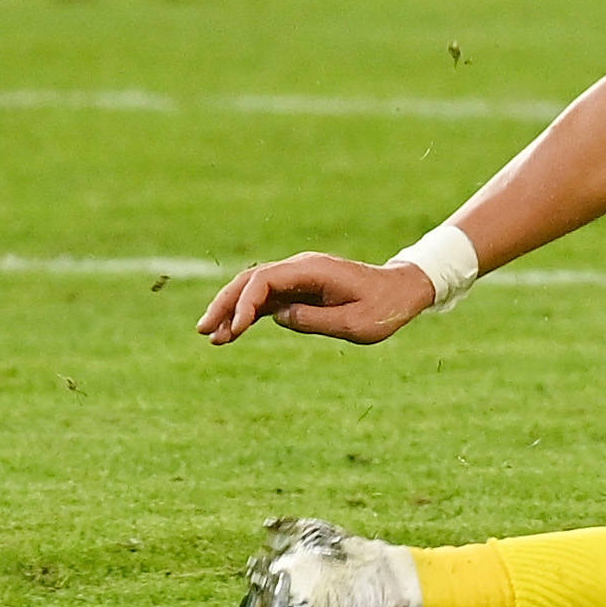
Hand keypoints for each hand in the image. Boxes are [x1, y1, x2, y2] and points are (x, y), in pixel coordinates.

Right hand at [198, 251, 437, 345]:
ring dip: (231, 310)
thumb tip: (279, 317)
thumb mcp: (355, 323)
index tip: (235, 329)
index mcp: (314, 270)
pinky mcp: (299, 290)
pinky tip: (230, 333)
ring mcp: (298, 278)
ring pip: (254, 289)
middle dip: (225, 304)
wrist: (402, 291)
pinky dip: (247, 315)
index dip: (245, 303)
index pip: (266, 280)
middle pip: (252, 280)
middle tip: (203, 331)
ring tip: (210, 337)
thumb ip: (315, 320)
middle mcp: (301, 268)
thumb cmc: (384, 307)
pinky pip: (266, 300)